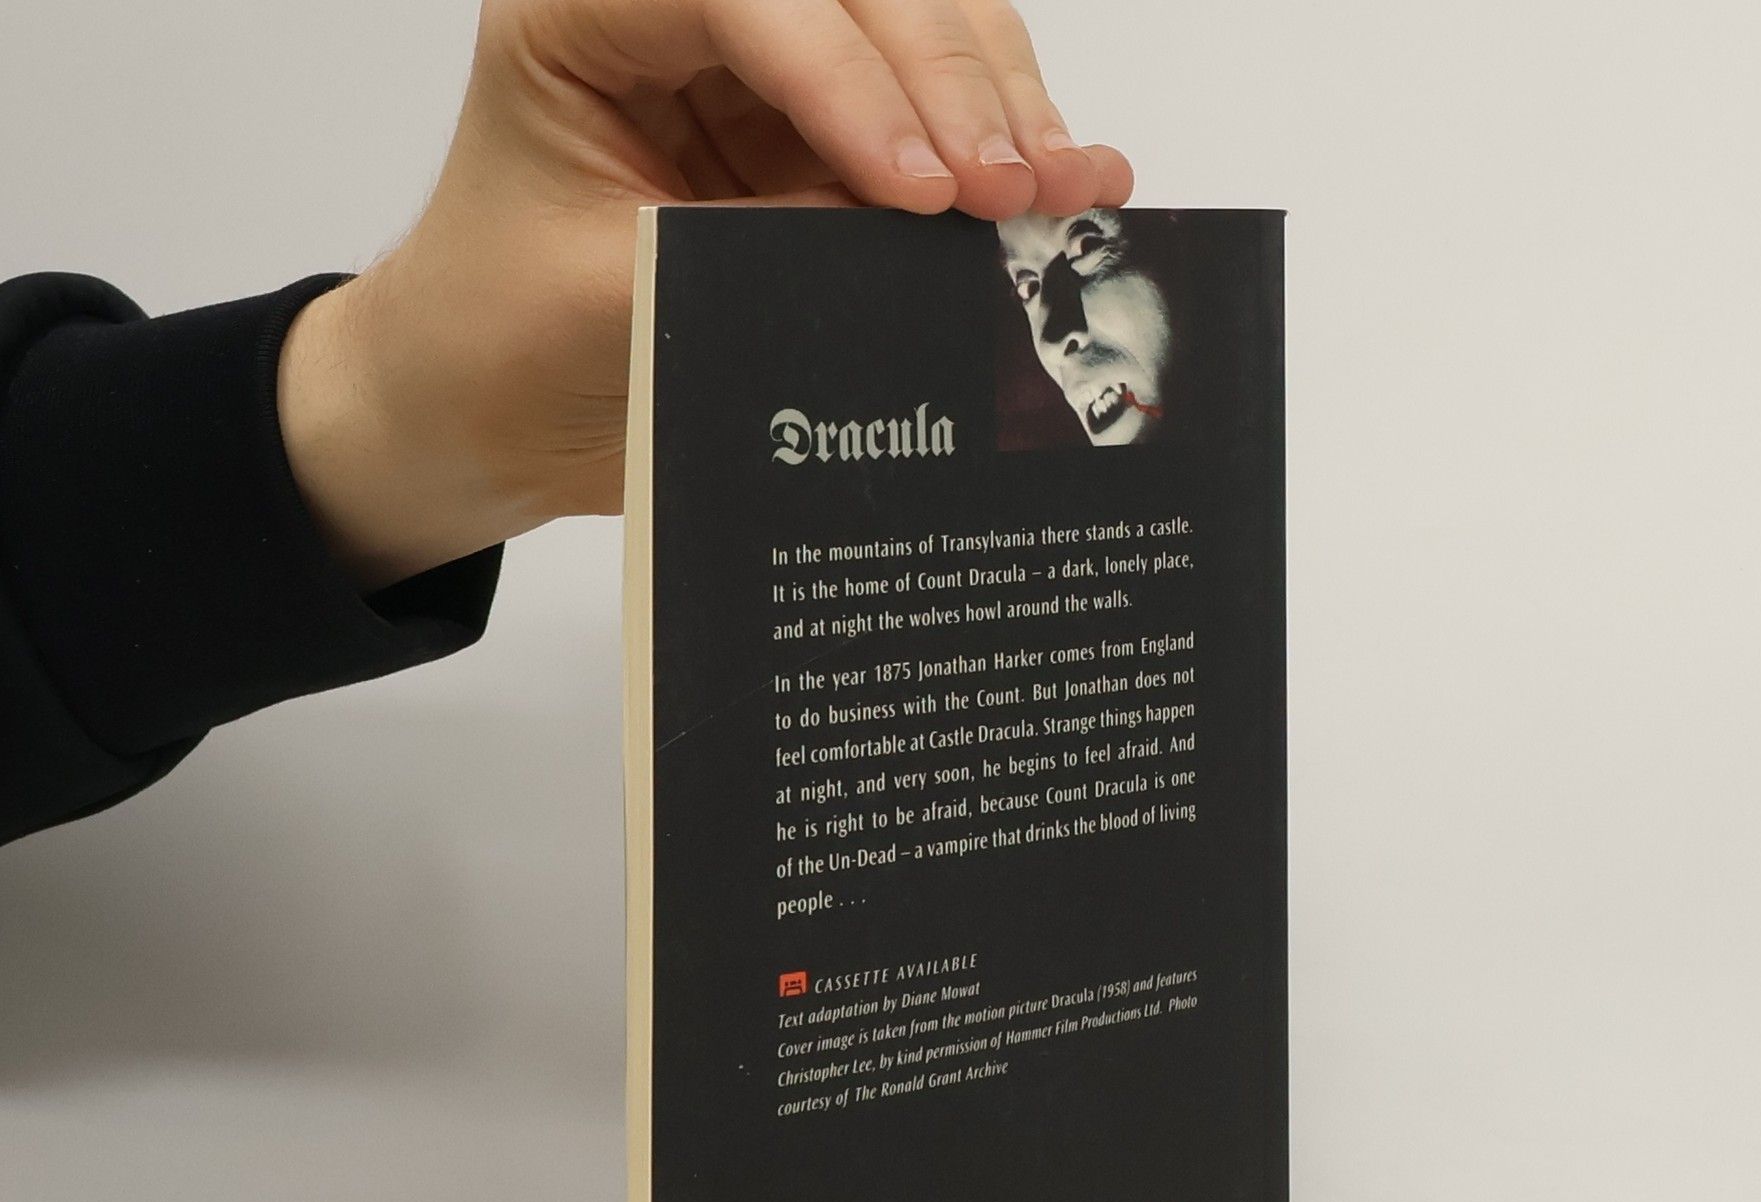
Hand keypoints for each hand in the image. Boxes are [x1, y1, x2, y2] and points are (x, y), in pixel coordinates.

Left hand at [279, 0, 1133, 589]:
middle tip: (1013, 191)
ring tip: (1062, 190)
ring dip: (998, 98)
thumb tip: (925, 239)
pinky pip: (933, 108)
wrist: (490, 411)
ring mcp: (761, 69)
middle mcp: (680, 13)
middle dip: (948, 82)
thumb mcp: (619, 296)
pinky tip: (1078, 177)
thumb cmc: (503, 342)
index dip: (849, 83)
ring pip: (916, 22)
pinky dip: (1005, 138)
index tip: (919, 193)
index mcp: (585, 11)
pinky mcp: (819, 133)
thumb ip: (759, 252)